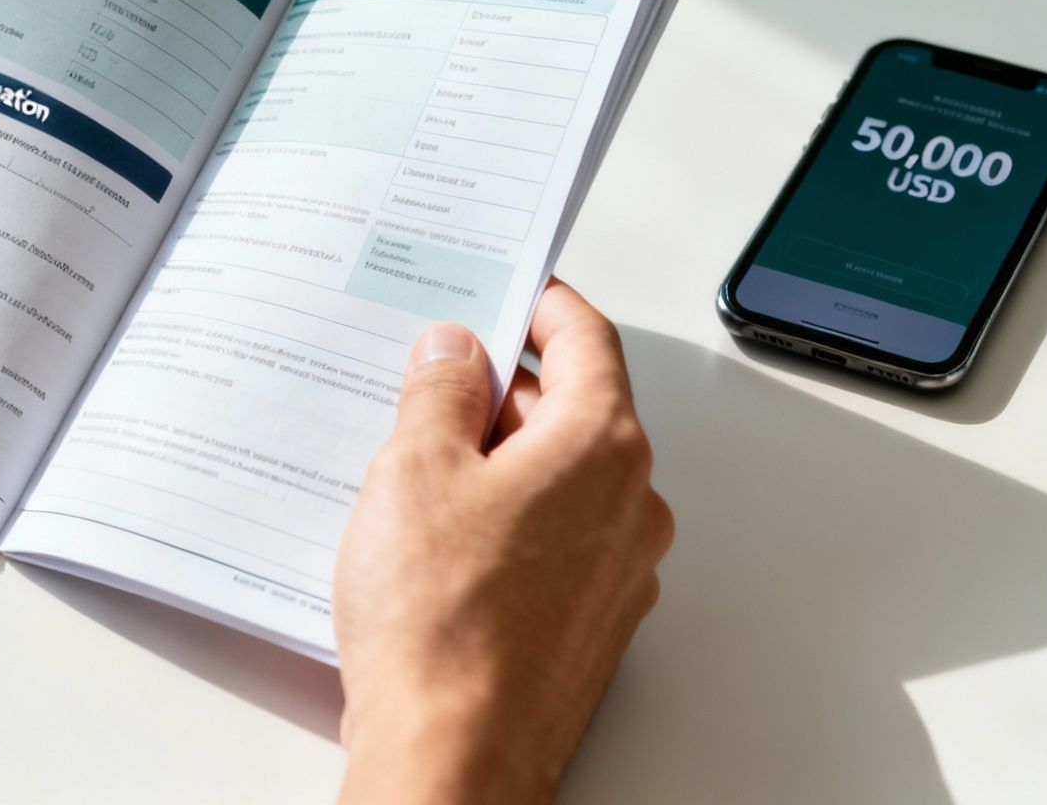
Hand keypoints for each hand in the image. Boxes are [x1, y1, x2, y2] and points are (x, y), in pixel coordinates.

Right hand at [334, 279, 672, 804]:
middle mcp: (631, 505)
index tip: (510, 291)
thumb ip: (440, 392)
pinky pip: (556, 541)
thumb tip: (454, 354)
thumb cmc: (443, 625)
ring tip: (418, 471)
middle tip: (435, 380)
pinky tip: (441, 541)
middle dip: (505, 389)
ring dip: (502, 461)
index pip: (587, 340)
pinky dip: (509, 521)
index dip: (541, 305)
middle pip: (577, 409)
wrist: (454, 754)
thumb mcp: (415, 470)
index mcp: (601, 446)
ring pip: (563, 480)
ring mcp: (620, 571)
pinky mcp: (592, 623)